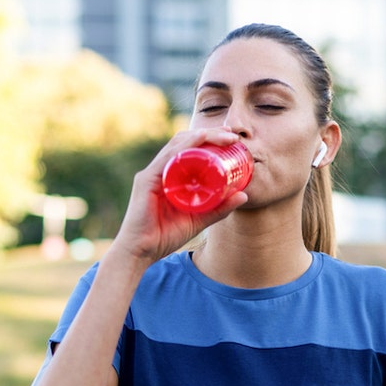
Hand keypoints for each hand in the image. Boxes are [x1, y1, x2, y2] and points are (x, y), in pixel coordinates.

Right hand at [113, 128, 248, 263]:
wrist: (141, 252)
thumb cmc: (165, 236)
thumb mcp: (199, 219)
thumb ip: (219, 208)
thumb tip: (244, 195)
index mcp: (170, 176)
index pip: (190, 149)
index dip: (211, 140)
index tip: (232, 138)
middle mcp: (160, 170)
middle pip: (185, 142)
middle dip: (210, 133)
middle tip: (232, 134)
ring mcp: (152, 173)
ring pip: (178, 145)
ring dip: (203, 136)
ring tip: (225, 136)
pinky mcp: (147, 181)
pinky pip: (168, 158)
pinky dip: (185, 147)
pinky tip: (201, 140)